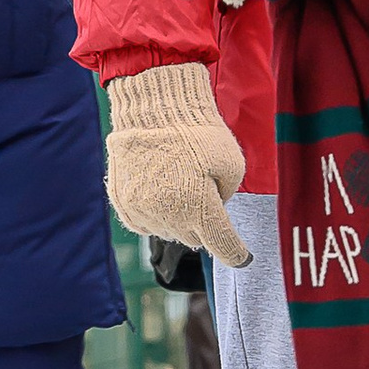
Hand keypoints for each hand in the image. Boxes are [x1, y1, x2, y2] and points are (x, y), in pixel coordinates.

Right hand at [103, 63, 249, 267]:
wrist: (153, 110)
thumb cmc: (199, 133)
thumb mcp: (231, 165)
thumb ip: (226, 197)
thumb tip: (215, 211)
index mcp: (202, 209)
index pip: (224, 247)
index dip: (237, 254)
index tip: (243, 257)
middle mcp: (172, 218)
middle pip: (196, 240)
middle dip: (205, 226)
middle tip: (204, 195)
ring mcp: (145, 212)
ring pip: (170, 233)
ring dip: (179, 220)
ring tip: (180, 185)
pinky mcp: (125, 205)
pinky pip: (147, 224)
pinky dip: (157, 214)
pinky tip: (161, 190)